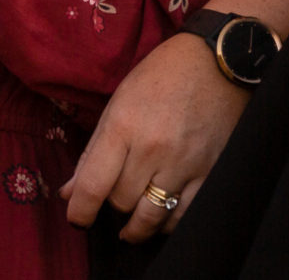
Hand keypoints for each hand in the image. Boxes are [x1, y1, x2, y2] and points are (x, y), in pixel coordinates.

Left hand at [63, 30, 247, 242]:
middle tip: (117, 194)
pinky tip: (162, 217)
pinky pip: (184, 214)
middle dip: (113, 202)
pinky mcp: (211, 170)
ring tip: (132, 228)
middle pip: (121, 201)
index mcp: (124, 125)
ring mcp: (184, 162)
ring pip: (151, 216)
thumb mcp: (120, 102)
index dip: (79, 211)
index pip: (92, 185)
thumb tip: (70, 193)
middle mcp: (153, 147)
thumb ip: (94, 151)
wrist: (218, 60)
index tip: (78, 219)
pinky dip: (169, 223)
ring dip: (137, 226)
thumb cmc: (163, 76)